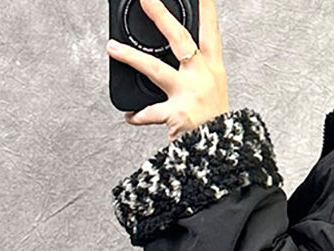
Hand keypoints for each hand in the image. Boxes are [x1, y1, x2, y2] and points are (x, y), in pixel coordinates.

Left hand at [106, 0, 229, 141]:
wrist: (221, 154)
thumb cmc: (216, 123)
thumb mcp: (214, 92)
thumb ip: (196, 71)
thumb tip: (177, 55)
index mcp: (214, 69)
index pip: (210, 30)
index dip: (206, 8)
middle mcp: (203, 76)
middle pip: (179, 38)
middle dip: (160, 15)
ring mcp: (190, 94)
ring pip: (155, 68)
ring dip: (131, 57)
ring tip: (112, 48)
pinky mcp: (177, 114)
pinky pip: (150, 112)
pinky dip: (138, 114)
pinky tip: (129, 115)